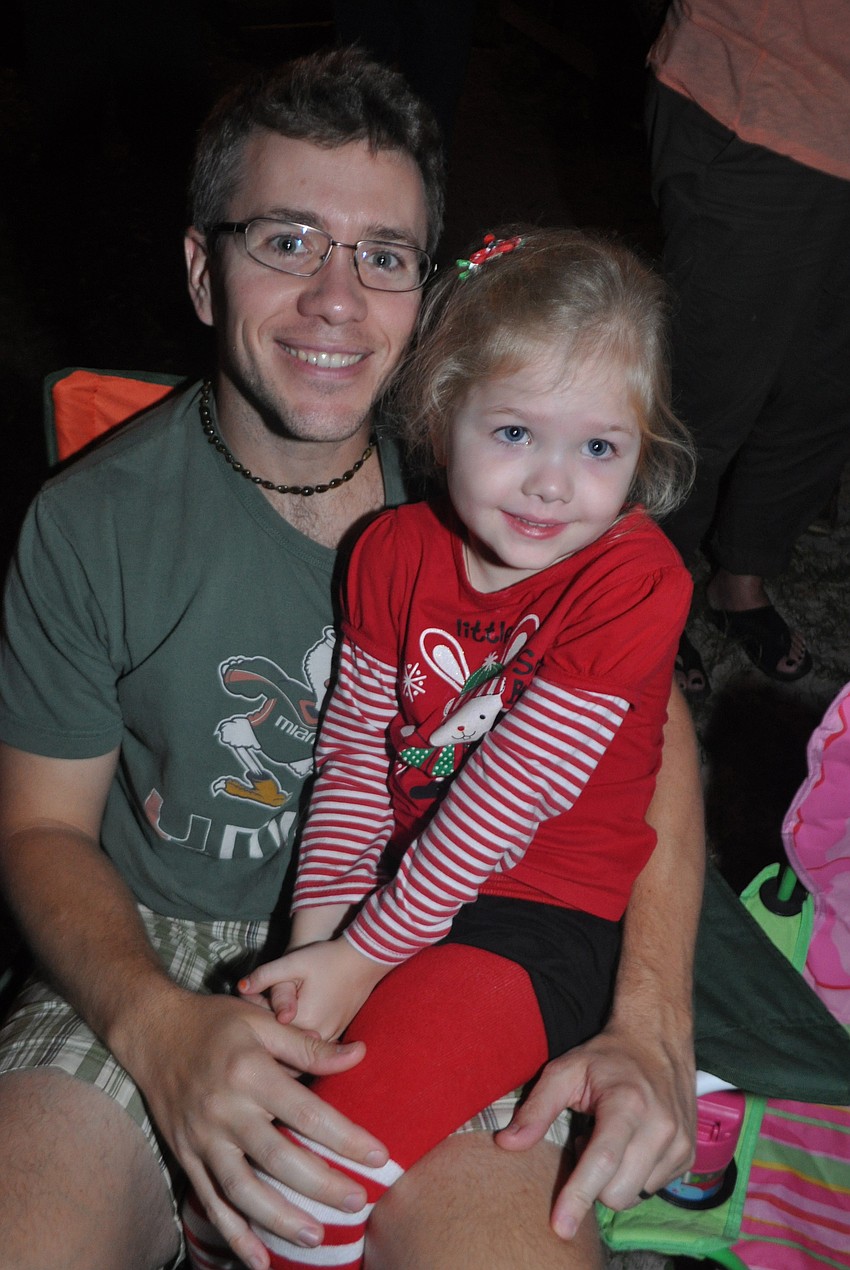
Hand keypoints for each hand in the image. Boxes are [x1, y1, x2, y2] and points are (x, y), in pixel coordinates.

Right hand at [125, 985, 388, 1269]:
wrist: (153, 1030)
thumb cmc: (215, 1022)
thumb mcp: (262, 1022)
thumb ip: (309, 1046)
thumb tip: (359, 1055)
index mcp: (250, 1073)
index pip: (306, 1113)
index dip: (345, 1138)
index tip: (378, 1157)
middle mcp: (225, 1110)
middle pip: (277, 1157)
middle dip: (320, 1184)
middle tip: (358, 1203)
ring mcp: (202, 1137)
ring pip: (242, 1188)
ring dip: (278, 1218)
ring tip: (315, 1237)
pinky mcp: (186, 1155)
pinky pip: (210, 1201)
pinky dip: (232, 1234)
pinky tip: (257, 1259)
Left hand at [240, 938, 390, 1039]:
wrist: (363, 958)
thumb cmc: (327, 958)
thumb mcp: (293, 962)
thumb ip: (265, 975)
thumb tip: (240, 987)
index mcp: (303, 1021)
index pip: (267, 1028)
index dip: (253, 1013)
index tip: (247, 999)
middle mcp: (318, 1037)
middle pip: (281, 1042)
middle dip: (266, 1028)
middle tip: (256, 1007)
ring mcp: (329, 1039)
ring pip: (296, 1049)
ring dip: (281, 1038)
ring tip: (273, 1014)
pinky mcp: (336, 1037)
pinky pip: (311, 1048)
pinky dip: (297, 1041)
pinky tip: (290, 1023)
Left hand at [495, 1015, 694, 1239]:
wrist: (657, 1041)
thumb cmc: (605, 1058)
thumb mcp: (564, 1071)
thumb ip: (536, 1108)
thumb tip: (506, 1144)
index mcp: (627, 1104)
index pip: (602, 1162)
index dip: (578, 1196)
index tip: (561, 1226)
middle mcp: (660, 1127)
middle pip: (616, 1191)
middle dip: (592, 1182)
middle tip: (586, 1141)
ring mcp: (680, 1143)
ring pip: (633, 1196)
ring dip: (613, 1179)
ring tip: (609, 1139)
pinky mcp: (688, 1156)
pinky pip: (651, 1190)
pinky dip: (633, 1176)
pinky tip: (629, 1145)